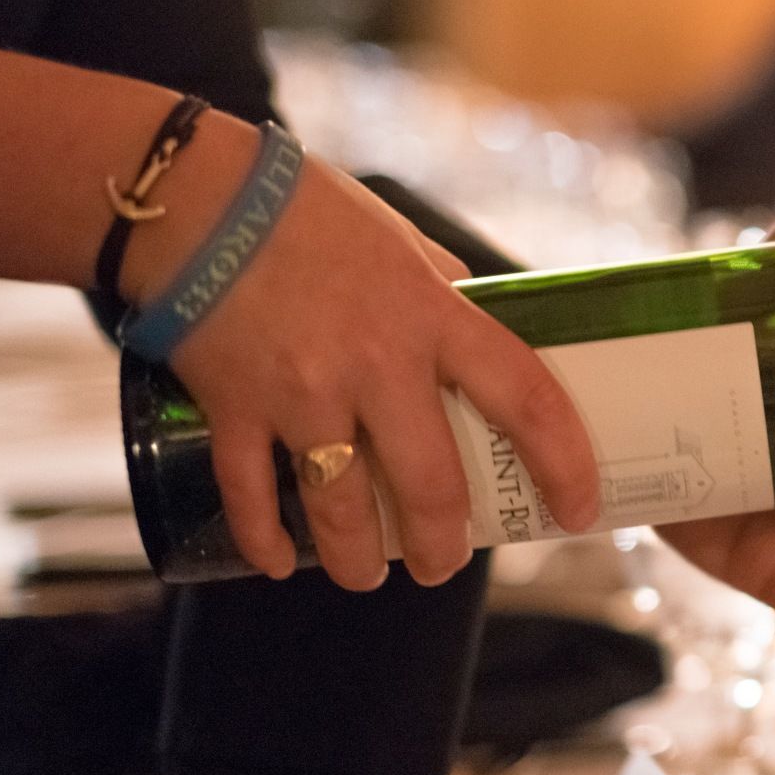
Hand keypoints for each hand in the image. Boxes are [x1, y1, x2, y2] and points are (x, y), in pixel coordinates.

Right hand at [158, 142, 599, 589]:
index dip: (563, 463)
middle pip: (431, 484)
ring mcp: (302, 392)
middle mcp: (376, 364)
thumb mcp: (404, 242)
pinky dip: (265, 536)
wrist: (197, 197)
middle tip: (446, 564)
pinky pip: (250, 492)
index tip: (577, 509)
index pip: (525, 399)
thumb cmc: (309, 213)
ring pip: (342, 506)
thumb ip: (445, 291)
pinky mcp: (234, 406)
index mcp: (433, 317)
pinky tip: (279, 561)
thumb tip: (482, 323)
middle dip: (444, 543)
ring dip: (359, 558)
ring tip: (368, 576)